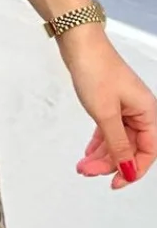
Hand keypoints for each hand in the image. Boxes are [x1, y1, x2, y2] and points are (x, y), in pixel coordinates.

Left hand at [60, 27, 156, 188]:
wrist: (79, 44)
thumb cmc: (96, 70)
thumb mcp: (105, 114)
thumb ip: (117, 143)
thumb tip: (127, 168)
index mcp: (147, 112)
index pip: (148, 151)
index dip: (133, 170)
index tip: (116, 183)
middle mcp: (140, 111)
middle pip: (131, 148)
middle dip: (110, 163)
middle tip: (88, 172)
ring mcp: (125, 107)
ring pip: (118, 141)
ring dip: (101, 155)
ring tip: (82, 166)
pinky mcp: (110, 104)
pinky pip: (109, 130)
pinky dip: (98, 143)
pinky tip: (87, 153)